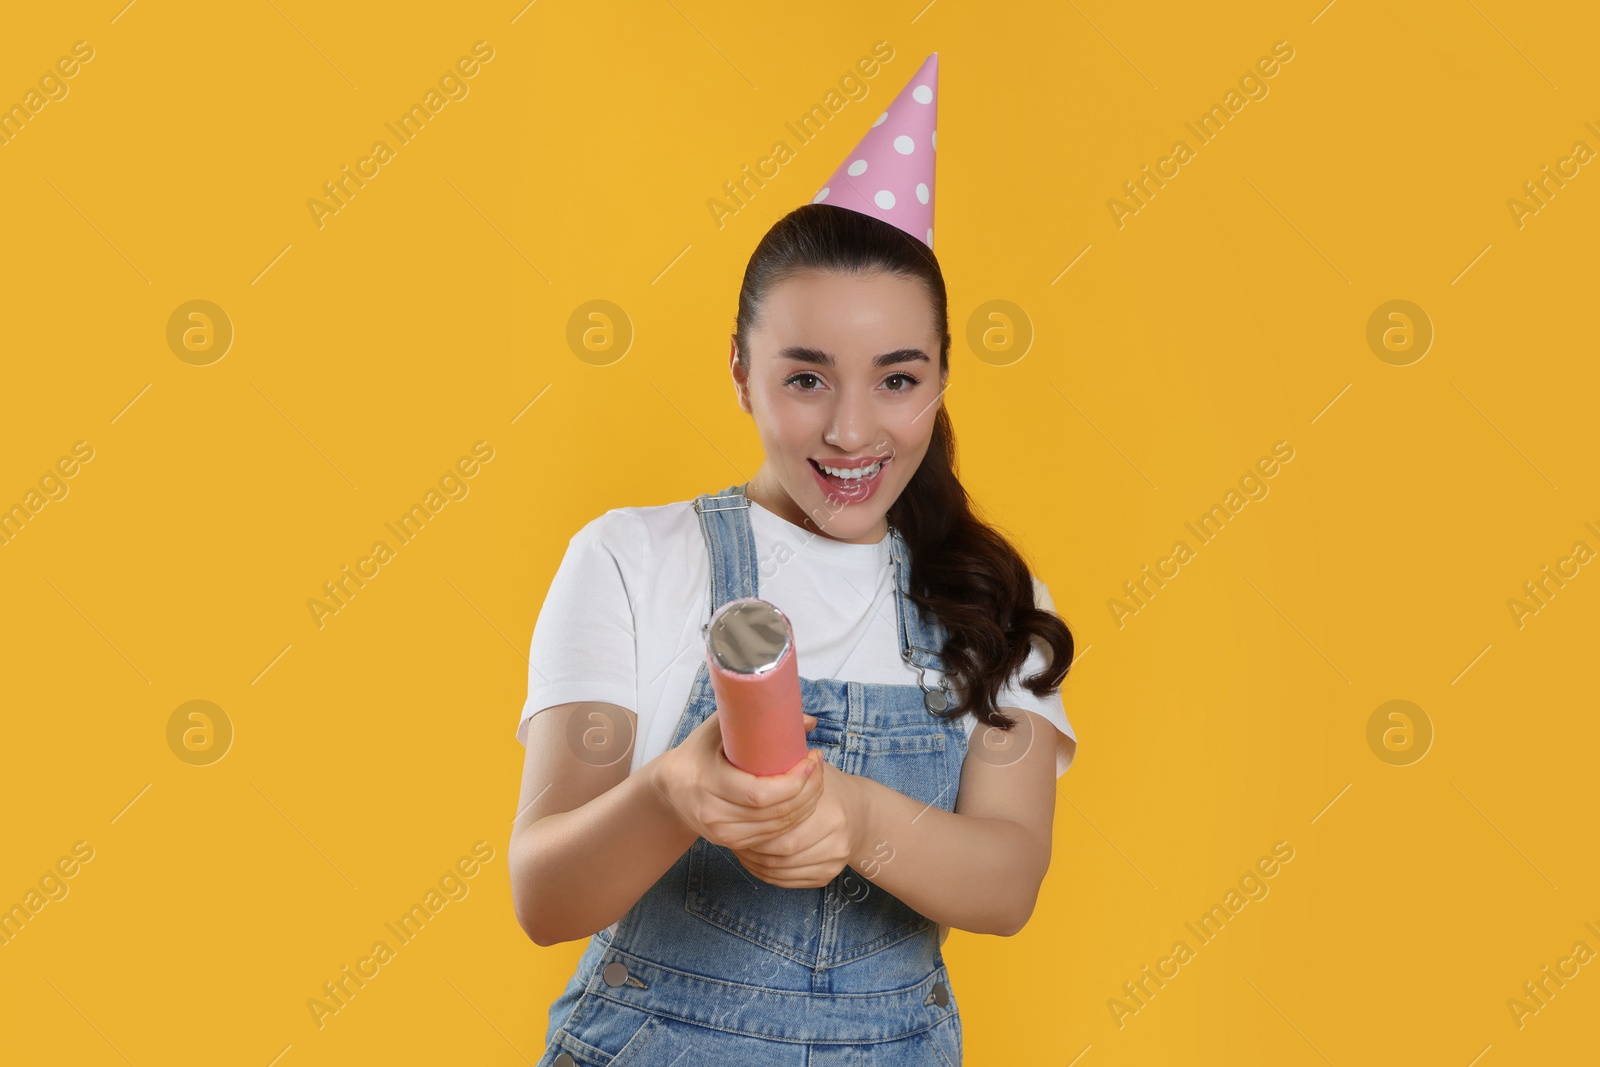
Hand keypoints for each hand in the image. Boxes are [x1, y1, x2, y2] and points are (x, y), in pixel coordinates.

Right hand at [654, 709, 824, 852]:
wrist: (671, 785)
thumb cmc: (699, 750)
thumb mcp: (720, 727)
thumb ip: (759, 718)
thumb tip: (808, 721)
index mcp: (707, 781)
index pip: (760, 793)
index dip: (794, 781)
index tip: (810, 759)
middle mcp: (712, 813)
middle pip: (774, 812)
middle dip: (807, 790)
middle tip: (818, 766)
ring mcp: (721, 833)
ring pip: (777, 828)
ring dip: (806, 805)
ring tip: (817, 780)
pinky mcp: (730, 843)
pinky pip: (771, 836)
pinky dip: (794, 820)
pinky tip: (805, 801)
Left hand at [732, 735, 869, 889]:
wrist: (860, 812)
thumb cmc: (829, 786)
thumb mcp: (814, 768)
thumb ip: (789, 762)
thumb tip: (754, 744)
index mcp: (833, 813)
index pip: (783, 827)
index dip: (754, 824)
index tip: (735, 814)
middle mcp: (837, 841)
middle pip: (780, 852)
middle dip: (751, 845)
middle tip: (732, 831)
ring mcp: (834, 862)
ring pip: (780, 871)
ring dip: (753, 861)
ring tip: (737, 845)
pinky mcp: (827, 876)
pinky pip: (787, 881)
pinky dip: (764, 873)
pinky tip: (751, 859)